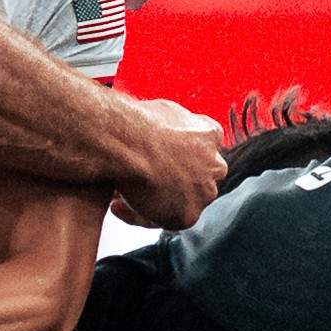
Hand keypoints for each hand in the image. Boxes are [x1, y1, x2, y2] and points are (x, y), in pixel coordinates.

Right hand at [117, 98, 226, 230]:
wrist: (128, 142)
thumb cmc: (138, 122)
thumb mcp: (165, 110)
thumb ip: (173, 124)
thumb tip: (161, 126)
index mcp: (210, 134)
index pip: (201, 150)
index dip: (175, 157)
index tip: (154, 158)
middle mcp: (214, 165)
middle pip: (195, 179)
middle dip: (168, 181)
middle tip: (138, 178)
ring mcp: (203, 192)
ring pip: (178, 202)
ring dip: (153, 200)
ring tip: (120, 195)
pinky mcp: (187, 215)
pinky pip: (161, 220)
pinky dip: (138, 215)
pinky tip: (117, 205)